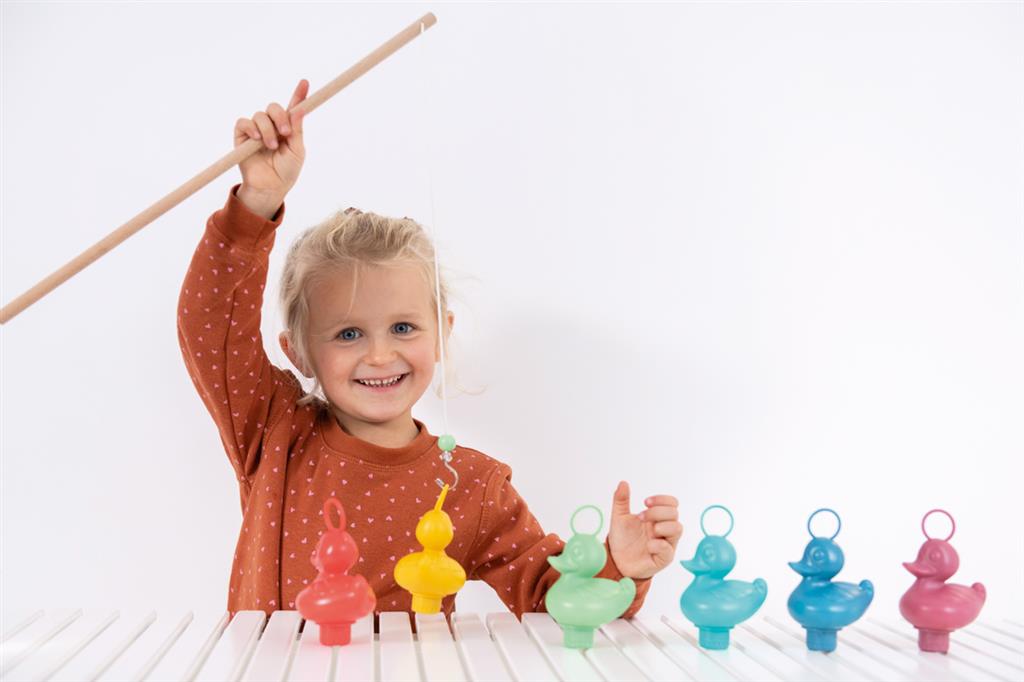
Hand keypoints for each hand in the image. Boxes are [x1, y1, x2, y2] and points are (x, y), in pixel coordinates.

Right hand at [234, 79, 309, 205]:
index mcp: (288, 128)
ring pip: (260, 115)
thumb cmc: (286, 171)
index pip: (293, 108)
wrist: (270, 187)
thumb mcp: (297, 151)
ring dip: (267, 130)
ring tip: (270, 146)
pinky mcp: (242, 136)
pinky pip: (243, 122)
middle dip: (280, 117)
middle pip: (274, 107)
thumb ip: (297, 130)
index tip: (305, 82)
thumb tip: (300, 110)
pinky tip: (256, 139)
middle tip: (285, 133)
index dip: (299, 94)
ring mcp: (256, 130)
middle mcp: (272, 126)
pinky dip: (250, 127)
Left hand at [607, 481, 681, 579]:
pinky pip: (669, 550)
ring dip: (662, 525)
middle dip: (657, 512)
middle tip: (641, 516)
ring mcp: (666, 544)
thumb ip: (621, 500)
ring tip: (649, 530)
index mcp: (657, 518)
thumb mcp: (619, 517)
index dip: (662, 499)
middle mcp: (664, 530)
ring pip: (678, 529)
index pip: (672, 503)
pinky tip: (648, 545)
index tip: (645, 501)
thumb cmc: (622, 539)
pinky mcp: (663, 559)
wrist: (616, 560)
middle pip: (674, 514)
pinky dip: (659, 544)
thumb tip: (623, 483)